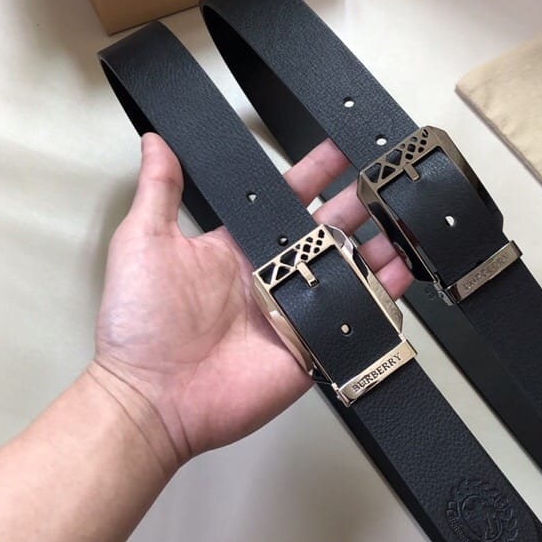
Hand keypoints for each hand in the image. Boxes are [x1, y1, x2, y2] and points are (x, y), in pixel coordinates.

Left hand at [92, 133, 411, 464]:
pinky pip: (352, 319)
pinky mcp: (311, 346)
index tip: (337, 150)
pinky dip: (379, 300)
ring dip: (375, 249)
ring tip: (401, 227)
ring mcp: (294, 313)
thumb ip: (160, 191)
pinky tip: (399, 277)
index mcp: (238, 248)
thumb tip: (157, 143)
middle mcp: (270, 278)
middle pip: (326, 233)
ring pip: (347, 273)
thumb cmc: (139, 326)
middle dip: (356, 207)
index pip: (286, 202)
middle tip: (383, 183)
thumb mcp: (144, 243)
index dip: (313, 175)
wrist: (153, 398)